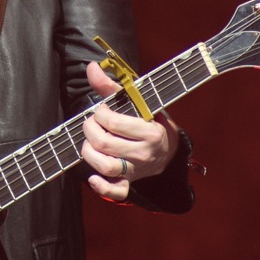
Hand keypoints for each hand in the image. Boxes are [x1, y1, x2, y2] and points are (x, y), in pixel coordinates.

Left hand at [81, 61, 178, 200]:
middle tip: (91, 123)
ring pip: (105, 166)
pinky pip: (116, 192)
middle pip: (105, 144)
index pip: (114, 123)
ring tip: (89, 143)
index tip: (101, 110)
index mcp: (150, 132)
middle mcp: (144, 153)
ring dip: (89, 153)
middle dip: (90, 130)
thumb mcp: (137, 102)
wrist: (169, 150)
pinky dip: (101, 188)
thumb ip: (112, 86)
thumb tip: (92, 67)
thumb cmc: (149, 121)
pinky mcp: (130, 182)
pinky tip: (92, 178)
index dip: (99, 114)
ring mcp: (136, 170)